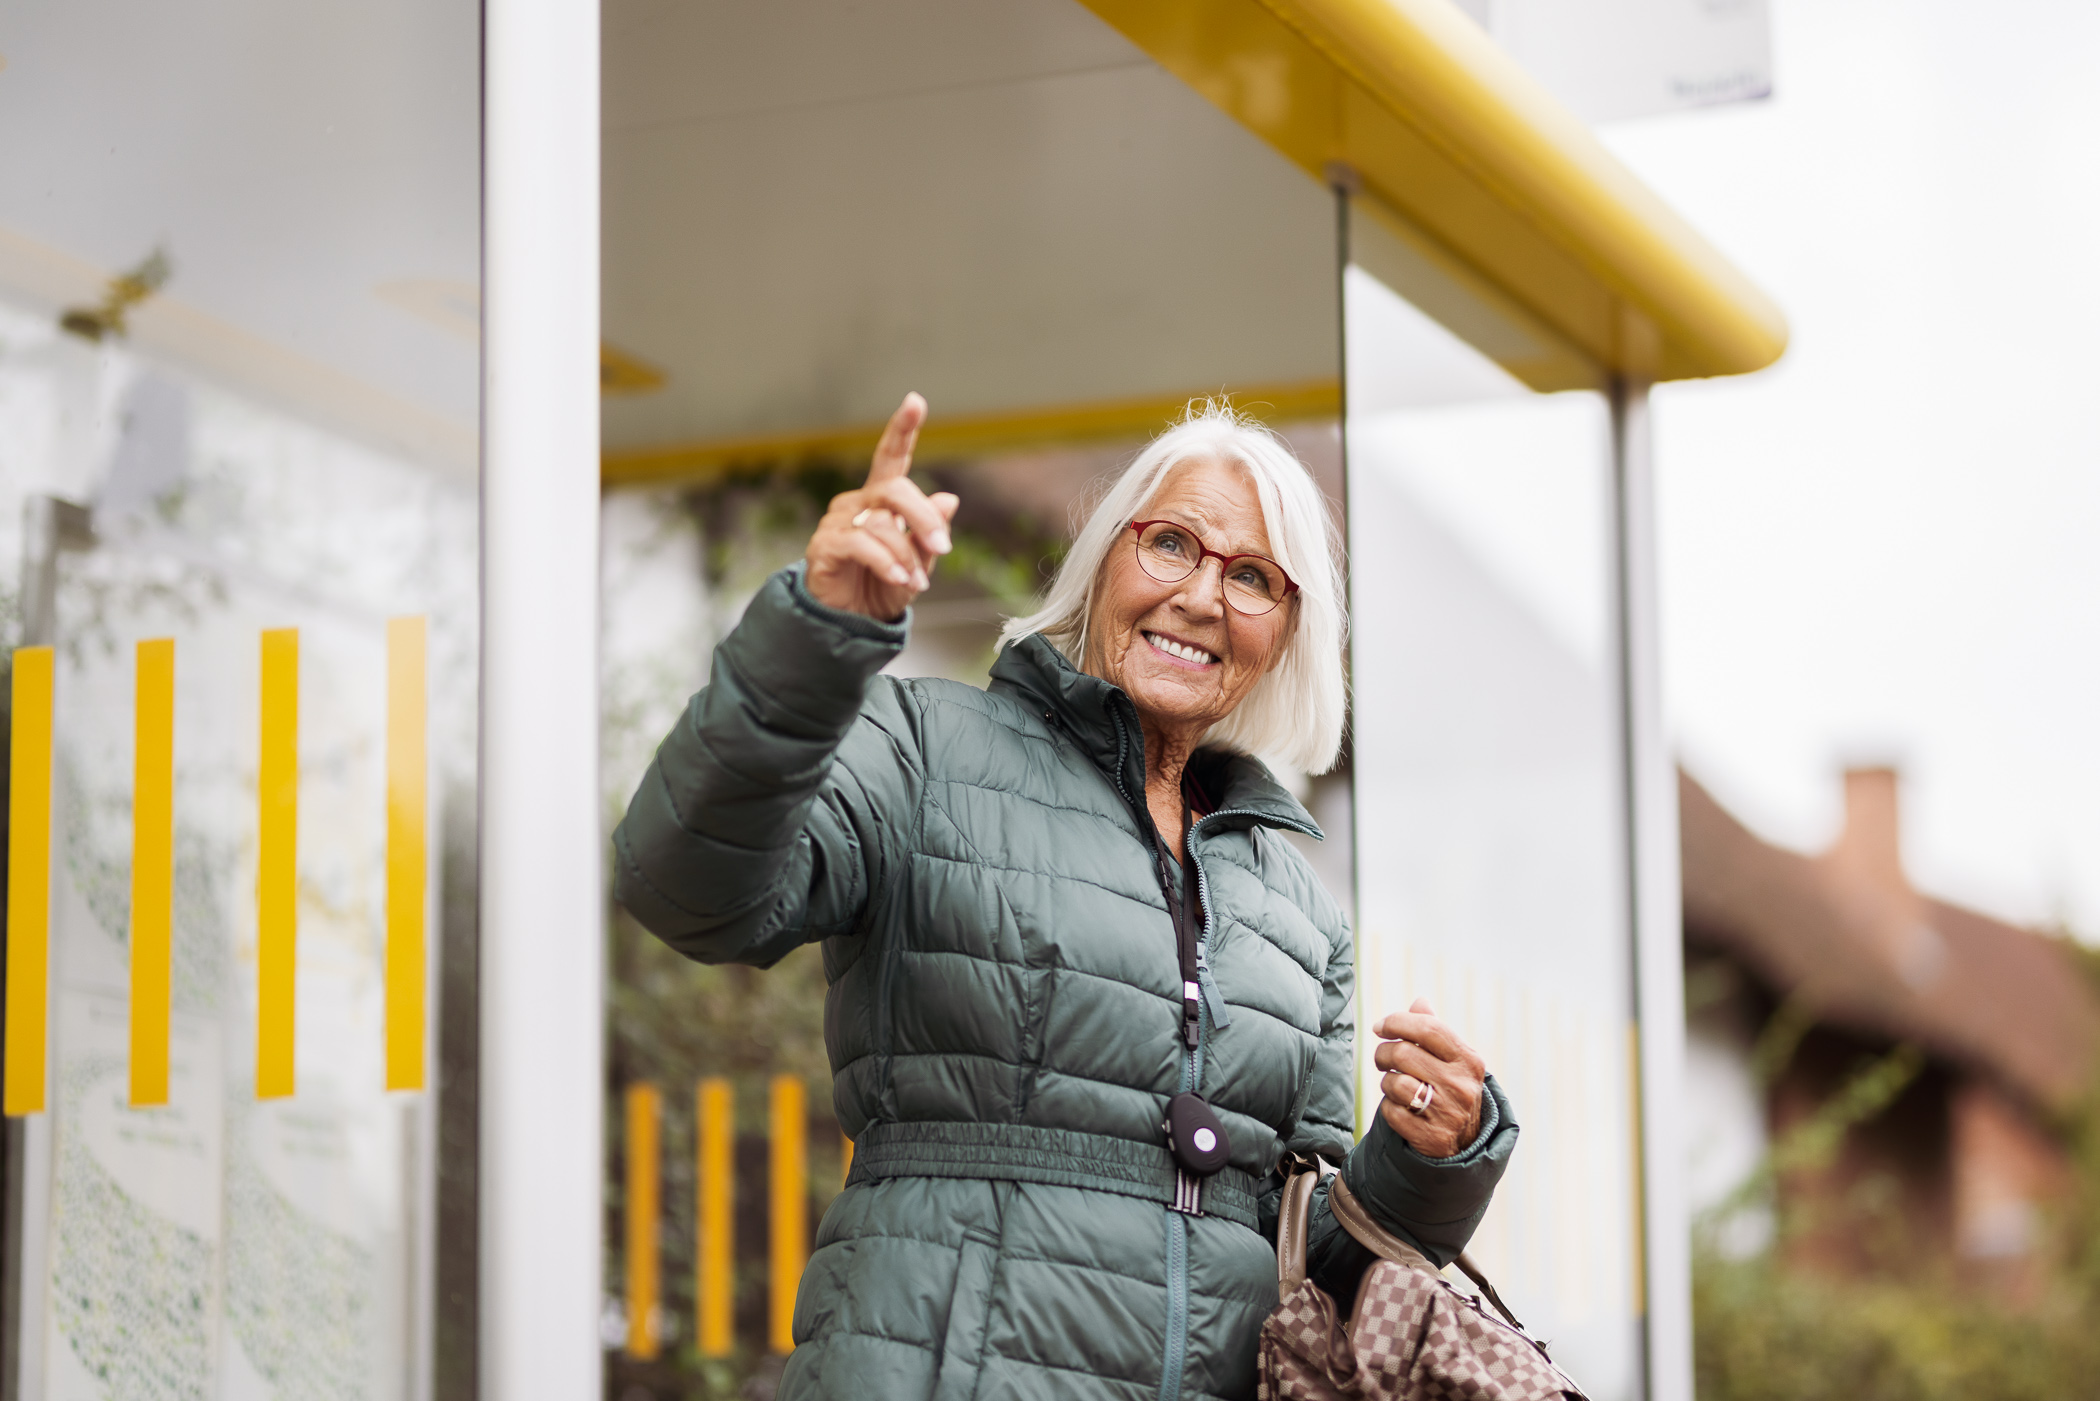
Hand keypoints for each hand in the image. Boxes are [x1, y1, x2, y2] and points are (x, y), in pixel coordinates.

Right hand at [805, 393, 958, 620]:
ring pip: (882, 524)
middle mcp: (857, 503)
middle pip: (895, 489)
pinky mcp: (825, 545)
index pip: (891, 457)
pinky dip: (886, 563)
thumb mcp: (919, 562)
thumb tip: (949, 500)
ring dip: (907, 556)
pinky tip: (898, 579)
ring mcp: (838, 522)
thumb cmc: (883, 587)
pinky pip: (861, 544)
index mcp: (881, 500)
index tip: (915, 402)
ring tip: (915, 582)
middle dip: (923, 517)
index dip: (902, 429)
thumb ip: (930, 533)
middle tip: (942, 547)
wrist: (851, 623)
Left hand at [1373, 997, 1486, 1158]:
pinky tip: (1401, 1108)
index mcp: (1468, 1061)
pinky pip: (1390, 1111)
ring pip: (1394, 1082)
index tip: (1380, 1027)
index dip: (1397, 1022)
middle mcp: (1461, 1086)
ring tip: (1395, 1085)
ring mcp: (1447, 1113)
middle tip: (1383, 1058)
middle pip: (1404, 1053)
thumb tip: (1419, 1002)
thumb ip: (1434, 1030)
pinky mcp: (1430, 1136)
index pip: (1429, 1028)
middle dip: (1383, 1053)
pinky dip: (1389, 1107)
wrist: (1464, 1144)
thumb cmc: (1451, 1089)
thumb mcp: (1453, 1060)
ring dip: (1387, 1082)